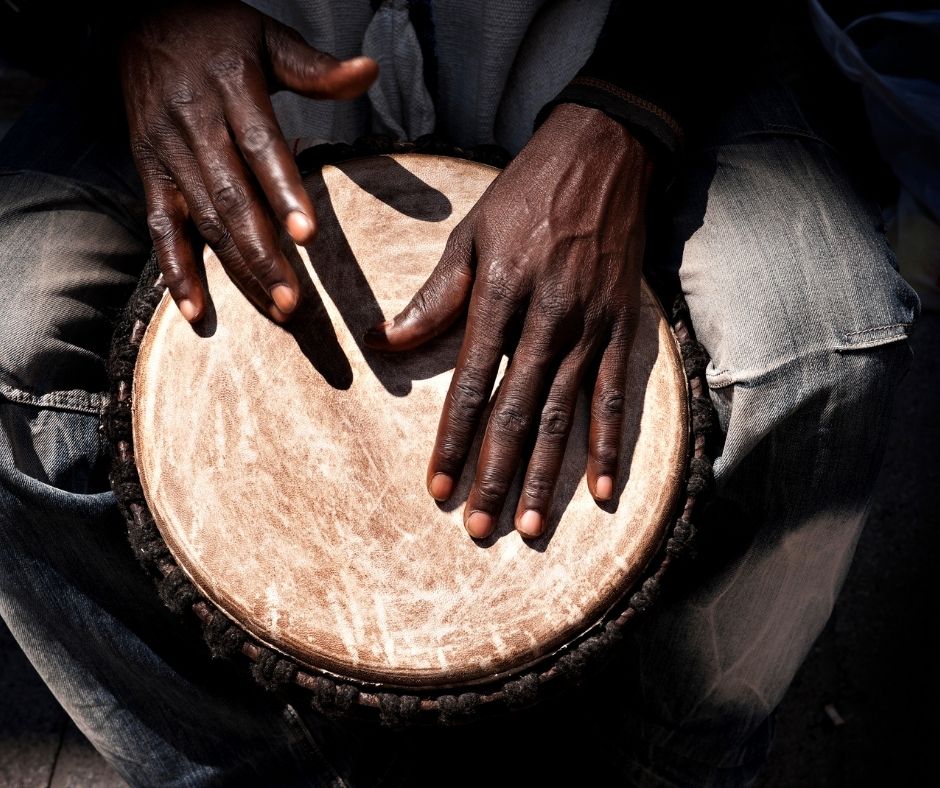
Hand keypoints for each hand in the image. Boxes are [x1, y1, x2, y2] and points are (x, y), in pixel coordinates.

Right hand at [120, 0, 376, 321]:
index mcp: (230, 89)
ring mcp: (169, 154)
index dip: (283, 192)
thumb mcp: (267, 37)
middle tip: (292, 302)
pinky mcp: (150, 172)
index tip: (307, 235)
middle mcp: (195, 126)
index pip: (260, 147)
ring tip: (274, 309)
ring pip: (204, 221)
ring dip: (236, 270)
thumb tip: (369, 70)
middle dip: (262, 254)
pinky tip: (196, 311)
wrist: (139, 16)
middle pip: (231, 199)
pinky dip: (175, 270)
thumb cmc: (217, 32)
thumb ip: (315, 68)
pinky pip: (160, 227)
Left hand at [365, 104, 653, 538]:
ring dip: (546, 476)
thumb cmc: (527, 193)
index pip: (471, 383)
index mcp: (501, 295)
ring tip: (528, 527)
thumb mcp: (470, 233)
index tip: (437, 488)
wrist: (606, 155)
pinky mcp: (622, 327)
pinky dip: (607, 446)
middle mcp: (548, 319)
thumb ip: (435, 295)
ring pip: (564, 415)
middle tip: (478, 527)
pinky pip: (616, 396)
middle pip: (518, 412)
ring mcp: (591, 327)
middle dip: (495, 474)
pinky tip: (599, 492)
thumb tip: (385, 340)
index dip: (453, 439)